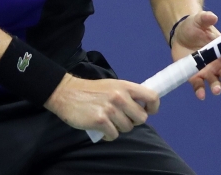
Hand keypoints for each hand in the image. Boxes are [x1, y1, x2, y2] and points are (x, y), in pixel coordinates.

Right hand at [44, 74, 159, 141]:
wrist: (67, 93)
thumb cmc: (91, 90)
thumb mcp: (112, 85)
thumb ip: (127, 94)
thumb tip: (142, 108)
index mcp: (125, 86)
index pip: (152, 97)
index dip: (153, 107)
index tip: (148, 111)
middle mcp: (120, 97)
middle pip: (141, 118)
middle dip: (133, 121)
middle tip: (121, 118)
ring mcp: (111, 109)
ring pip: (127, 128)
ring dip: (119, 128)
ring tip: (108, 122)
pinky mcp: (100, 121)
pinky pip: (114, 135)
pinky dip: (108, 135)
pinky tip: (101, 129)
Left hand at [170, 11, 220, 99]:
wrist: (179, 34)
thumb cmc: (194, 26)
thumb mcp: (199, 20)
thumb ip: (206, 18)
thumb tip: (213, 17)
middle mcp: (219, 64)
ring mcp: (208, 72)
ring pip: (216, 83)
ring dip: (217, 88)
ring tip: (216, 90)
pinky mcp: (195, 77)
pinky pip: (199, 87)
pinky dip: (201, 91)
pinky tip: (201, 94)